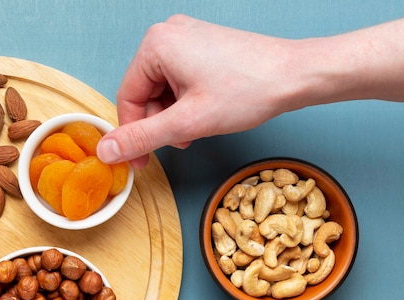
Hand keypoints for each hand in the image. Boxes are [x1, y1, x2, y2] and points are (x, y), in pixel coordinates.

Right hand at [97, 14, 297, 167]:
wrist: (296, 75)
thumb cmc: (249, 90)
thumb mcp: (188, 122)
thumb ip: (142, 137)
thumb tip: (106, 151)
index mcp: (156, 44)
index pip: (126, 97)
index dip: (132, 134)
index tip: (140, 161)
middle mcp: (167, 34)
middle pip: (144, 93)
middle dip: (160, 123)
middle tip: (182, 141)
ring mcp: (186, 37)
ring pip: (162, 89)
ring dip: (174, 115)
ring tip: (199, 127)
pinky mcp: (201, 45)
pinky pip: (178, 79)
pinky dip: (186, 102)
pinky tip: (205, 112)